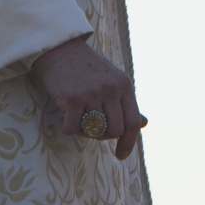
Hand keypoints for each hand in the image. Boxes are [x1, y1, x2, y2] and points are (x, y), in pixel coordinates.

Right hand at [30, 37, 146, 160]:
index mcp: (124, 85)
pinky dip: (67, 128)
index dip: (129, 142)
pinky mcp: (72, 98)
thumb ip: (126, 103)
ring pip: (95, 131)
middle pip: (115, 130)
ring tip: (77, 120)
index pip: (134, 122)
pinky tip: (64, 118)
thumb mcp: (112, 81)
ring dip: (84, 132)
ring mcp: (92, 93)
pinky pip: (73, 129)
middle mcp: (111, 88)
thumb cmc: (86, 69)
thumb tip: (145, 124)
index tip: (121, 155)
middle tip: (91, 129)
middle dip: (103, 136)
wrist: (59, 49)